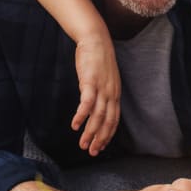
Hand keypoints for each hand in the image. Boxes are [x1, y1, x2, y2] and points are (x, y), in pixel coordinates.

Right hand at [71, 32, 120, 155]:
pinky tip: (75, 125)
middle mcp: (111, 93)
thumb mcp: (104, 78)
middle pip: (107, 122)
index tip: (101, 146)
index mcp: (115, 93)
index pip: (114, 119)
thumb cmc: (97, 58)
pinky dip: (81, 116)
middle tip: (92, 152)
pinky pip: (86, 103)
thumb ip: (101, 92)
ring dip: (90, 132)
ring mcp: (102, 88)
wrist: (96, 39)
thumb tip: (94, 105)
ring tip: (83, 144)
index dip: (108, 134)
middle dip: (100, 139)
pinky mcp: (90, 81)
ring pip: (98, 116)